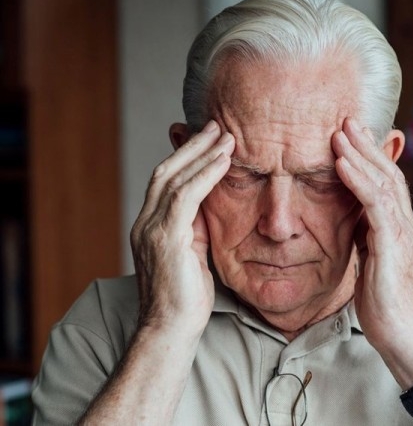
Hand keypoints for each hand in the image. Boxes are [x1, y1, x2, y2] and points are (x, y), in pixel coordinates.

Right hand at [130, 120, 233, 336]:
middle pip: (166, 170)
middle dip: (192, 145)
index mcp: (151, 226)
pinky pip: (185, 196)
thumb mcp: (194, 253)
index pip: (165, 180)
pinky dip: (205, 174)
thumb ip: (197, 227)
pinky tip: (223, 160)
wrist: (171, 330)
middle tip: (217, 125)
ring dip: (202, 153)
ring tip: (225, 135)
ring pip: (173, 177)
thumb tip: (212, 204)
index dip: (185, 156)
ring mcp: (151, 229)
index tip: (207, 138)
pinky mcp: (165, 238)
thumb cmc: (187, 298)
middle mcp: (145, 222)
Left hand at [331, 118, 412, 348]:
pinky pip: (375, 204)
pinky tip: (342, 163)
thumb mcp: (373, 265)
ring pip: (384, 182)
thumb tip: (356, 222)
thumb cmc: (387, 309)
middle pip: (389, 175)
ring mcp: (404, 234)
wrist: (406, 339)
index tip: (352, 137)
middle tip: (347, 120)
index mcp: (401, 231)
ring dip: (360, 154)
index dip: (372, 159)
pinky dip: (358, 180)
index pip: (388, 185)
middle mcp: (407, 226)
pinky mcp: (394, 245)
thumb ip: (369, 239)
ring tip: (340, 131)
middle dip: (367, 146)